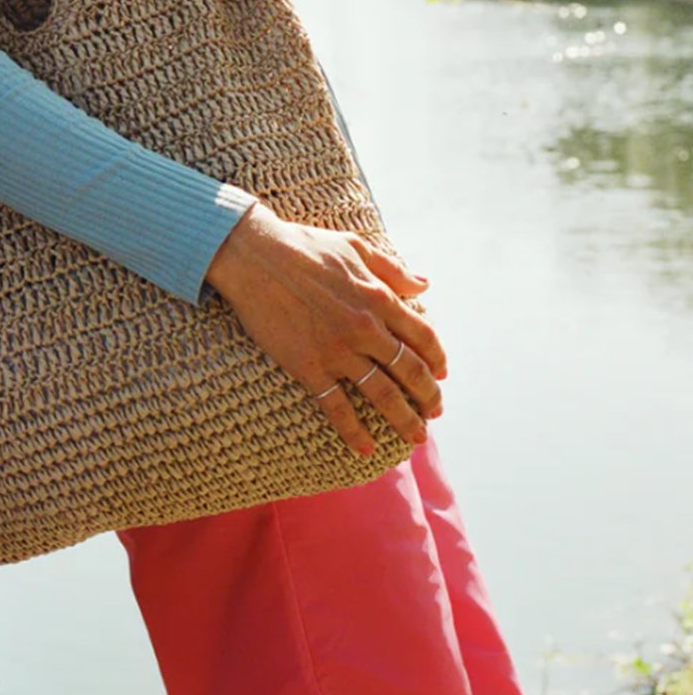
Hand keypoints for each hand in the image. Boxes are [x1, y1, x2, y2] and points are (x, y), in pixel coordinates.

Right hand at [206, 199, 446, 456]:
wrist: (253, 256)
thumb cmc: (304, 246)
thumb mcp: (355, 247)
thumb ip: (392, 269)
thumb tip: (424, 284)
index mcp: (379, 298)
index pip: (423, 337)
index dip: (437, 359)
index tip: (442, 374)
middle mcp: (365, 328)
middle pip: (410, 372)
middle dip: (428, 397)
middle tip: (435, 412)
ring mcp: (338, 351)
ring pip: (383, 395)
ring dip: (404, 420)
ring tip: (416, 437)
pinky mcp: (309, 367)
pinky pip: (337, 407)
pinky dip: (354, 432)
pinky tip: (365, 448)